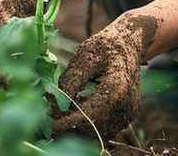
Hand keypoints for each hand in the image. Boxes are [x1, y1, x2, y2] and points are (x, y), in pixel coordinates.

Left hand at [52, 12, 158, 139]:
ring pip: (96, 133)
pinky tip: (80, 104)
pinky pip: (103, 129)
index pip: (88, 116)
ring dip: (77, 126)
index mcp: (117, 88)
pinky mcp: (125, 118)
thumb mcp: (84, 57)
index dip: (66, 123)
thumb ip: (71, 81)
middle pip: (92, 131)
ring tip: (64, 105)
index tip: (48, 122)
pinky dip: (87, 123)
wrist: (129, 43)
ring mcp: (127, 114)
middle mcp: (126, 106)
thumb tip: (56, 106)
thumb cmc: (104, 47)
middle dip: (69, 126)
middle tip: (50, 112)